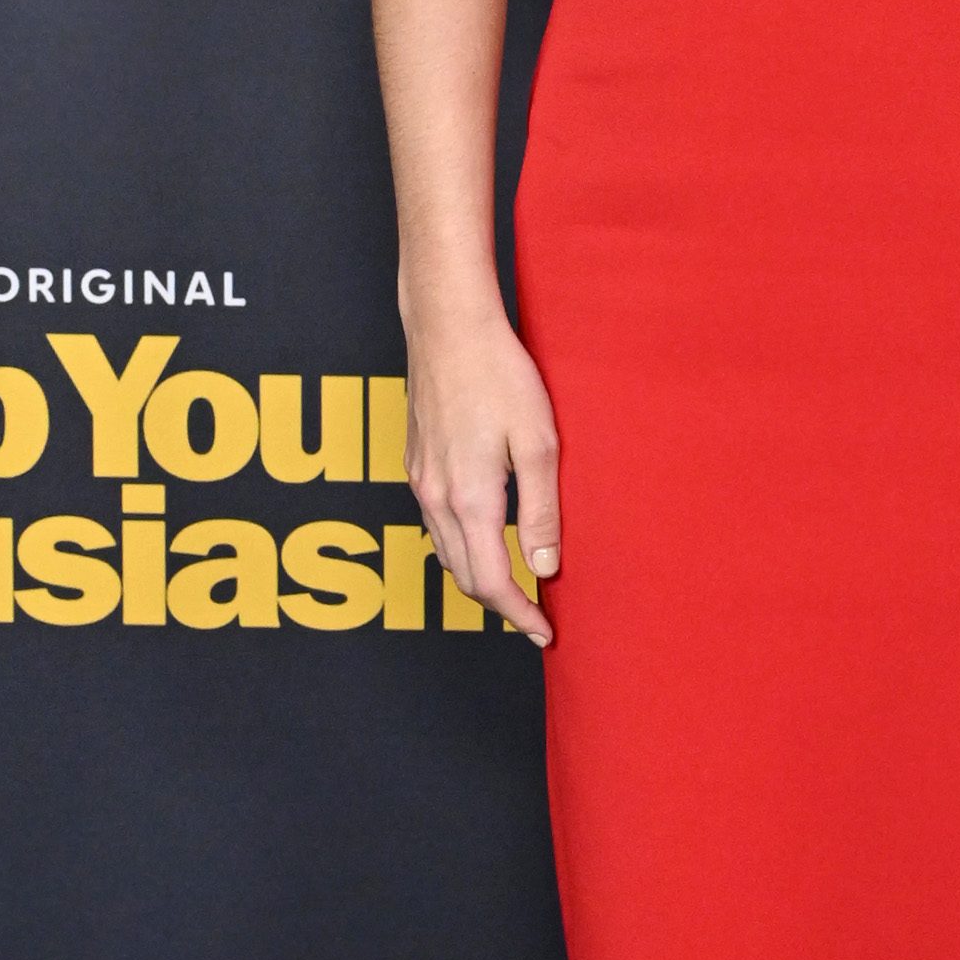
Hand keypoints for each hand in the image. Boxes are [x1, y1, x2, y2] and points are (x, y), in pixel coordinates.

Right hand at [403, 300, 559, 642]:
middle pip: (464, 576)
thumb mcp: (537, 442)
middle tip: (534, 617)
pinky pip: (435, 525)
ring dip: (477, 577)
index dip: (518, 614)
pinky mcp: (415, 464)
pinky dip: (459, 547)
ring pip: (445, 553)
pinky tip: (482, 539)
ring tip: (514, 585)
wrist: (447, 327)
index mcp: (469, 499)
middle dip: (499, 603)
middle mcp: (435, 499)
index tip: (543, 632)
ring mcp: (419, 481)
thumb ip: (540, 510)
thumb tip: (545, 565)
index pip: (491, 581)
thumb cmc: (499, 376)